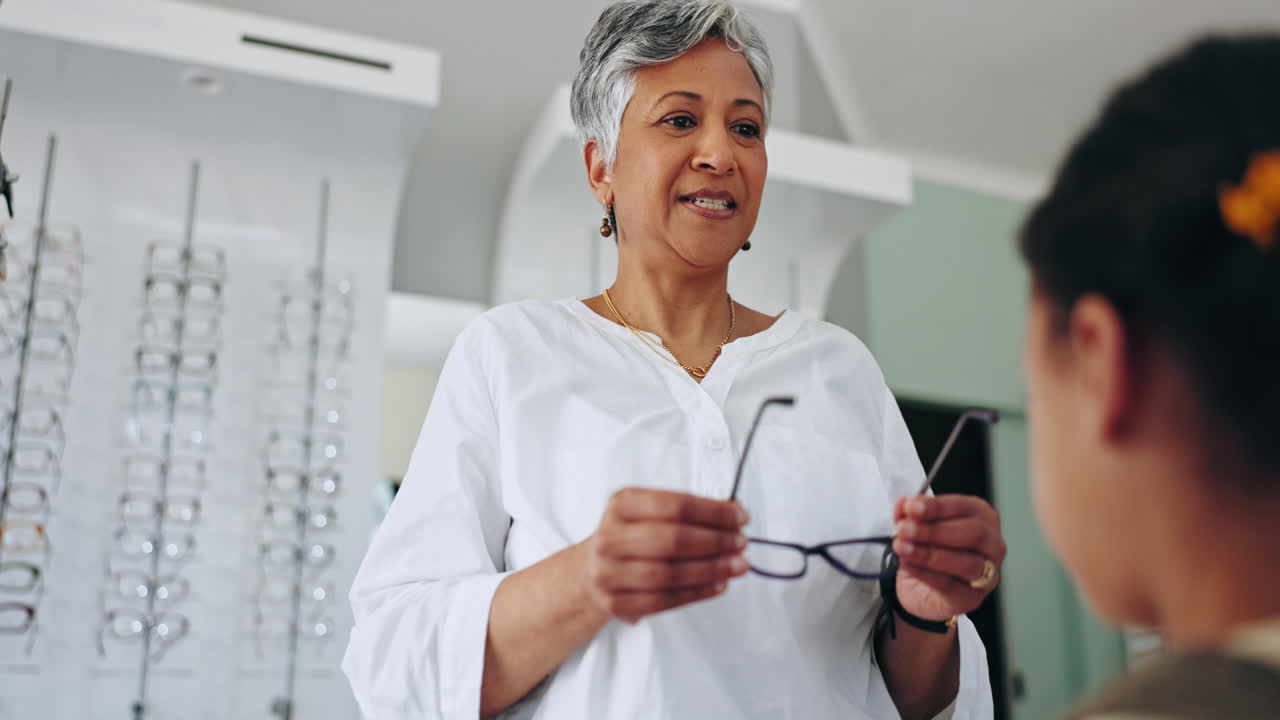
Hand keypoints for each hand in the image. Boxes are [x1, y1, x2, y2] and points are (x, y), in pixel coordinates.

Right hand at [579, 488, 749, 623]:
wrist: (591, 570)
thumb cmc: (632, 537)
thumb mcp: (651, 512)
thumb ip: (691, 511)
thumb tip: (736, 513)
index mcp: (621, 504)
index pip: (675, 505)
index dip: (713, 512)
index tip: (740, 517)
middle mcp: (611, 537)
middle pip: (672, 539)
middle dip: (715, 542)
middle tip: (741, 543)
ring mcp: (609, 572)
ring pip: (668, 574)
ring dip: (711, 570)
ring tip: (737, 566)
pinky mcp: (616, 602)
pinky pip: (663, 601)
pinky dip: (697, 593)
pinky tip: (718, 585)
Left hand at [891, 495, 1005, 621]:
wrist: (921, 588)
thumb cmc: (928, 548)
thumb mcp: (916, 526)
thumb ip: (909, 514)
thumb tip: (902, 504)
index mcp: (982, 516)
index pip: (965, 507)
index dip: (937, 507)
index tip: (911, 506)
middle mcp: (992, 544)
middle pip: (974, 533)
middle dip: (934, 531)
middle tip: (903, 529)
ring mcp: (987, 574)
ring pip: (967, 563)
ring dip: (930, 554)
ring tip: (901, 547)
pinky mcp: (971, 598)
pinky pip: (951, 585)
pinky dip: (926, 574)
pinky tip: (908, 565)